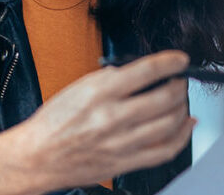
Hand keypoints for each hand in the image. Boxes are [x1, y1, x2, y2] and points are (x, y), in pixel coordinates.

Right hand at [16, 50, 193, 188]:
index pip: (147, 71)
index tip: (180, 60)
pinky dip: (181, 137)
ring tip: (181, 101)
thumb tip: (137, 73)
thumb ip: (109, 79)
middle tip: (180, 81)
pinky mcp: (125, 162)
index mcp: (100, 92)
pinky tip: (185, 126)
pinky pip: (165, 151)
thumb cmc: (53, 122)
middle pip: (165, 98)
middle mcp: (112, 117)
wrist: (38, 156)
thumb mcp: (78, 87)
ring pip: (170, 124)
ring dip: (182, 108)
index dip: (171, 62)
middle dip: (180, 86)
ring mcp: (121, 142)